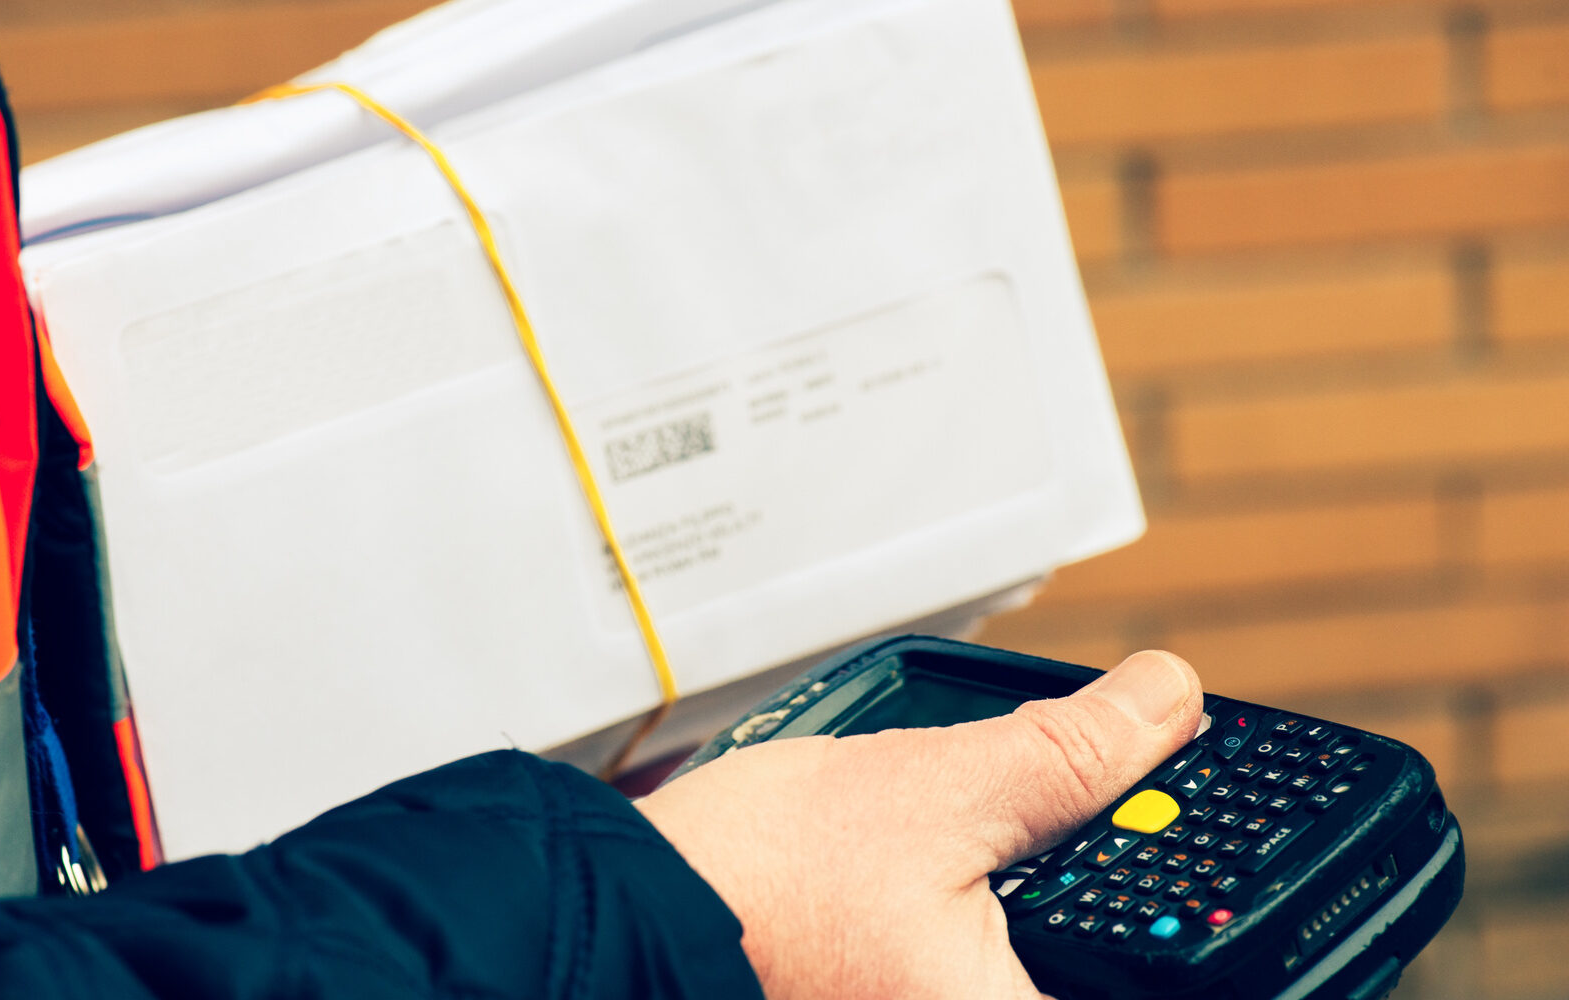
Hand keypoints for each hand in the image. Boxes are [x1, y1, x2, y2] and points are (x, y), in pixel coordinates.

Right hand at [636, 650, 1202, 999]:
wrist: (624, 908)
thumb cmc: (748, 883)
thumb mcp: (932, 790)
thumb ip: (1068, 753)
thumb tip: (1162, 706)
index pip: (1177, 977)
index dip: (1215, 929)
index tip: (1210, 852)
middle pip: (1107, 964)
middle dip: (1118, 883)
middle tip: (1118, 814)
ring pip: (1048, 958)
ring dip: (1061, 892)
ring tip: (1035, 828)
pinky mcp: (890, 998)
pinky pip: (987, 965)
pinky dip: (1002, 910)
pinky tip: (970, 862)